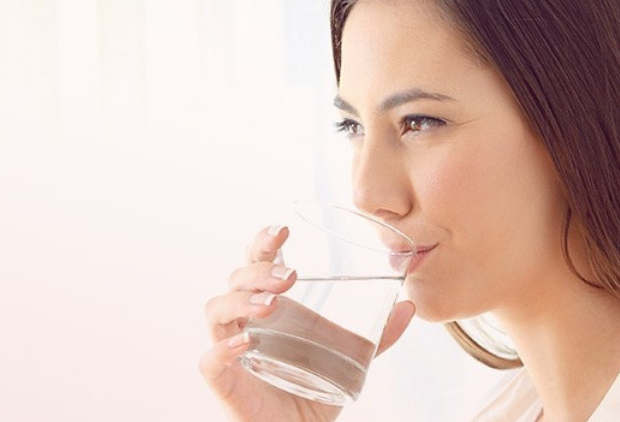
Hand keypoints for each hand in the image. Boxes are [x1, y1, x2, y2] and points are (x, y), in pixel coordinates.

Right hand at [199, 225, 416, 421]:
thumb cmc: (312, 388)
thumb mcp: (352, 358)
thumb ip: (378, 336)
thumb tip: (409, 306)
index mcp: (271, 305)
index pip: (257, 262)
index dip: (263, 242)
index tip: (282, 231)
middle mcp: (246, 320)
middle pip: (236, 278)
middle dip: (259, 271)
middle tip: (290, 277)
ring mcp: (231, 347)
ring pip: (217, 310)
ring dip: (241, 301)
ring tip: (271, 305)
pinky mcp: (225, 380)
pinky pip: (210, 359)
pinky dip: (224, 348)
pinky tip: (247, 341)